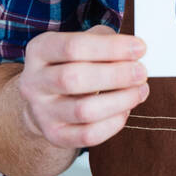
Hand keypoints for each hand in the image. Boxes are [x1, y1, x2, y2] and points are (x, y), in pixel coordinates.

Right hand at [18, 23, 148, 149]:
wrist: (47, 99)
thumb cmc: (72, 63)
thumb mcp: (81, 42)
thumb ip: (105, 40)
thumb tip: (134, 50)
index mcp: (39, 50)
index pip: (73, 47)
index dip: (110, 48)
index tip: (140, 48)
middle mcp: (34, 81)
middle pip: (73, 79)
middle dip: (115, 75)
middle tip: (141, 72)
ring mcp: (41, 111)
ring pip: (82, 110)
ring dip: (120, 100)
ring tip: (140, 91)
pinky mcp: (55, 135)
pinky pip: (87, 135)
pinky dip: (113, 123)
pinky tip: (125, 110)